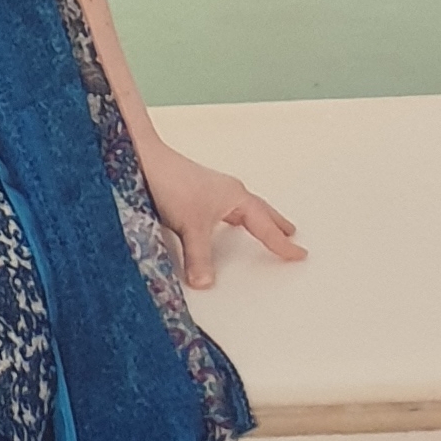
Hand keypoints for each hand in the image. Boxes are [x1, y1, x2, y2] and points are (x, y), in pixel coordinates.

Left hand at [134, 136, 305, 288]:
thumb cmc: (170, 180)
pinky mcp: (194, 193)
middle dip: (275, 224)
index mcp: (235, 197)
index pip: (265, 226)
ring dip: (255, 220)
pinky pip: (224, 210)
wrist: (142, 159)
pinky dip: (233, 219)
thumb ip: (199, 257)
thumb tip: (206, 281)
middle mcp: (226, 192)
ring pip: (242, 209)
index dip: (282, 243)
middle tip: (291, 234)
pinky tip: (223, 225)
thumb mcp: (189, 226)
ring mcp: (211, 191)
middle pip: (259, 211)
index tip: (299, 253)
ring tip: (264, 228)